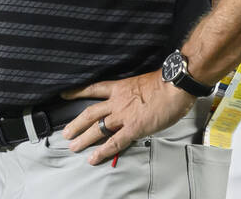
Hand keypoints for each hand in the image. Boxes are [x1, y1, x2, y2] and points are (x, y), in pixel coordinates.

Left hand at [60, 70, 193, 164]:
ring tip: (73, 147)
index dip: (78, 92)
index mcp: (119, 88)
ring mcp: (123, 116)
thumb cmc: (165, 82)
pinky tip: (94, 158)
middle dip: (76, 123)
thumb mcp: (142, 82)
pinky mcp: (133, 128)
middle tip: (66, 133)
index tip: (65, 95)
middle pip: (90, 113)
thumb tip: (134, 101)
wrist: (175, 86)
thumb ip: (132, 93)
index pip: (93, 89)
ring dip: (84, 139)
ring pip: (97, 128)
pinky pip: (114, 142)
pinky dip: (103, 152)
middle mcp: (117, 102)